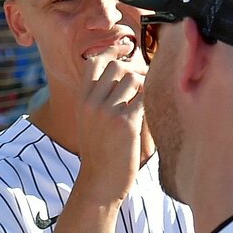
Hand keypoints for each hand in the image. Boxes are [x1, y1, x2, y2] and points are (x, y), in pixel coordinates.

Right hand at [72, 42, 148, 207]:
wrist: (99, 184)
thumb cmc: (99, 153)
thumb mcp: (88, 122)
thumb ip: (98, 98)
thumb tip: (120, 72)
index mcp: (82, 100)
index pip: (95, 62)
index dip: (112, 52)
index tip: (127, 48)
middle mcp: (92, 103)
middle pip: (118, 67)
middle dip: (134, 71)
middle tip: (143, 86)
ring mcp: (107, 113)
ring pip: (133, 79)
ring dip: (145, 86)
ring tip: (147, 102)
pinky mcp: (125, 124)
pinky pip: (144, 98)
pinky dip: (150, 101)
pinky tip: (150, 113)